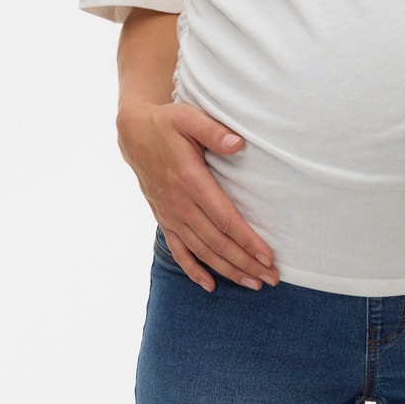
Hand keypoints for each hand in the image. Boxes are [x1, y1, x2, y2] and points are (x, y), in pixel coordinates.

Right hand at [117, 100, 279, 291]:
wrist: (133, 134)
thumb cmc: (166, 124)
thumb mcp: (188, 117)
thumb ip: (213, 131)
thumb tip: (238, 143)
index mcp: (190, 181)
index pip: (225, 219)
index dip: (247, 240)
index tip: (267, 257)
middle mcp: (180, 204)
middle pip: (218, 242)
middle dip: (246, 263)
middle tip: (271, 279)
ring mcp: (171, 216)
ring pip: (203, 252)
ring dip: (228, 271)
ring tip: (253, 284)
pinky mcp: (165, 220)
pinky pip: (179, 251)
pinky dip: (194, 270)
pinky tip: (210, 285)